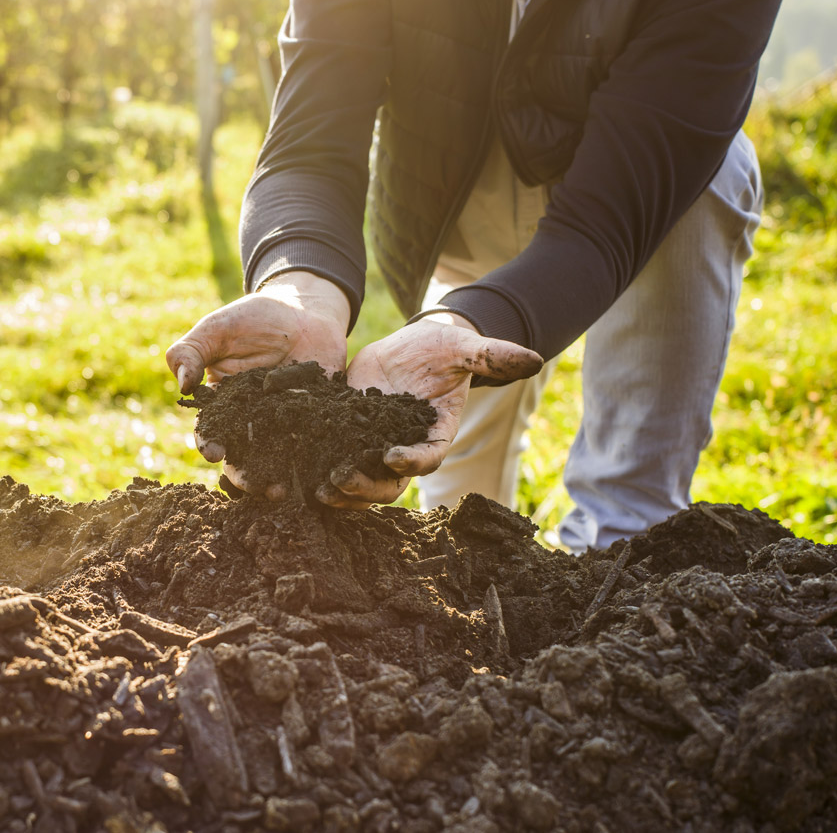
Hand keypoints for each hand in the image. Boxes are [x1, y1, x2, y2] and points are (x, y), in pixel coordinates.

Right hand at [166, 271, 350, 498]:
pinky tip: (319, 474)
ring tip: (283, 493)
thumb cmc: (252, 318)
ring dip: (278, 478)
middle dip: (246, 475)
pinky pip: (317, 445)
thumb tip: (182, 384)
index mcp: (224, 405)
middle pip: (244, 456)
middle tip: (253, 485)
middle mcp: (252, 423)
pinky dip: (317, 461)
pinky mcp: (319, 422)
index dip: (209, 443)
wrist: (304, 310)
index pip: (211, 431)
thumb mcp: (217, 329)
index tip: (213, 451)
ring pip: (279, 459)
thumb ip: (191, 351)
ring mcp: (286, 425)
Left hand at [317, 313, 544, 508]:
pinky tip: (301, 469)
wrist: (412, 347)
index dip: (412, 461)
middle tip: (343, 480)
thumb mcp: (465, 348)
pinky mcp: (349, 434)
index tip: (393, 456)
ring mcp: (375, 444)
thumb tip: (535, 358)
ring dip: (342, 490)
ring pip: (361, 481)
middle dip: (367, 486)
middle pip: (389, 482)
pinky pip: (336, 459)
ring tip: (321, 490)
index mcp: (434, 434)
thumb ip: (493, 356)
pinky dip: (321, 467)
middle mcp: (405, 447)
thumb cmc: (444, 350)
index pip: (426, 457)